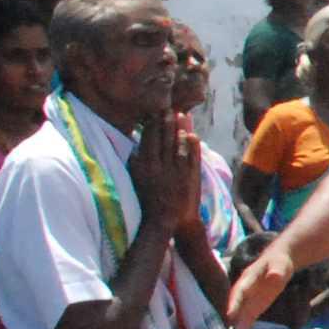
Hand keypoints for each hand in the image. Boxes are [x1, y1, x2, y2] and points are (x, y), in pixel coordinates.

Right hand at [129, 113, 201, 237]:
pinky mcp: (189, 176)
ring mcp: (176, 171)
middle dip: (166, 122)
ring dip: (179, 129)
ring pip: (178, 145)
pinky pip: (191, 156)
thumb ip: (137, 162)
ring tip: (180, 115)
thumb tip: (137, 145)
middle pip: (164, 139)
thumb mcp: (137, 179)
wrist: (166, 221)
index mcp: (145, 166)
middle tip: (167, 107)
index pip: (149, 140)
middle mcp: (160, 166)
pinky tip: (191, 134)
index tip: (154, 112)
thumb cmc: (148, 200)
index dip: (152, 124)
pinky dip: (191, 145)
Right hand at [224, 239, 295, 328]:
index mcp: (248, 278)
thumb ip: (276, 271)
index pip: (240, 291)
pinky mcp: (252, 308)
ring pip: (239, 316)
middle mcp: (243, 291)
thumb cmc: (278, 262)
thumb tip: (274, 276)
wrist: (278, 263)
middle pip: (236, 307)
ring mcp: (247, 301)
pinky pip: (247, 321)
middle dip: (234, 321)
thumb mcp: (280, 265)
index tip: (230, 315)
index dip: (234, 303)